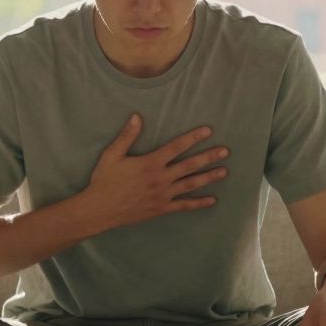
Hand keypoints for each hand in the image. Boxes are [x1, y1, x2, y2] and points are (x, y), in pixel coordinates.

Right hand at [79, 113, 229, 232]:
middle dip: (208, 157)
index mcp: (150, 163)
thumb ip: (127, 136)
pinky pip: (183, 206)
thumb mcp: (112, 155)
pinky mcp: (161, 209)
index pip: (176, 147)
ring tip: (224, 171)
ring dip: (208, 177)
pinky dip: (198, 203)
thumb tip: (136, 116)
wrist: (99, 210)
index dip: (193, 138)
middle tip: (225, 151)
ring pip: (190, 184)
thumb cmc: (104, 181)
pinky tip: (212, 200)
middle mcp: (160, 179)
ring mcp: (163, 195)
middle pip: (189, 165)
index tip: (208, 131)